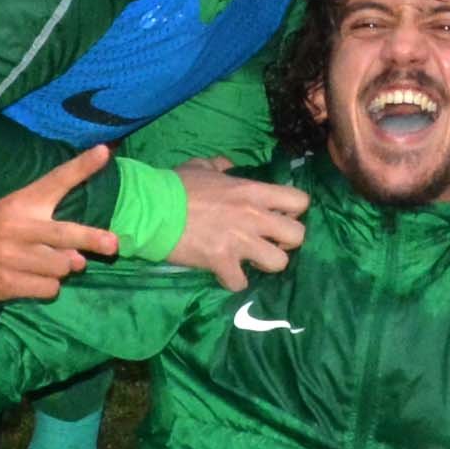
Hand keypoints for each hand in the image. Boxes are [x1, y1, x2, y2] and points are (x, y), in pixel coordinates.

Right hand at [0, 145, 119, 306]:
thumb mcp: (18, 208)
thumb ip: (52, 223)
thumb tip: (82, 255)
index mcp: (22, 202)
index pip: (56, 180)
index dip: (82, 166)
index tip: (105, 152)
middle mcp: (17, 227)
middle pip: (65, 234)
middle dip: (92, 239)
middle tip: (112, 244)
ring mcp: (10, 256)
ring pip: (61, 267)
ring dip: (63, 268)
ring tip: (46, 262)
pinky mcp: (6, 283)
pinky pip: (48, 288)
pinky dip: (49, 286)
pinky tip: (33, 277)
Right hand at [166, 158, 311, 288]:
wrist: (150, 208)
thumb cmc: (175, 185)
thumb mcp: (201, 166)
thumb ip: (221, 166)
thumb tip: (228, 166)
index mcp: (252, 191)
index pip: (299, 201)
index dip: (293, 211)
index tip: (278, 215)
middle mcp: (254, 216)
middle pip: (298, 235)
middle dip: (285, 241)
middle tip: (267, 241)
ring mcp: (240, 241)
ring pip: (279, 262)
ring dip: (264, 263)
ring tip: (248, 259)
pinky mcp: (221, 262)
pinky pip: (241, 283)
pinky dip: (234, 280)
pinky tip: (224, 272)